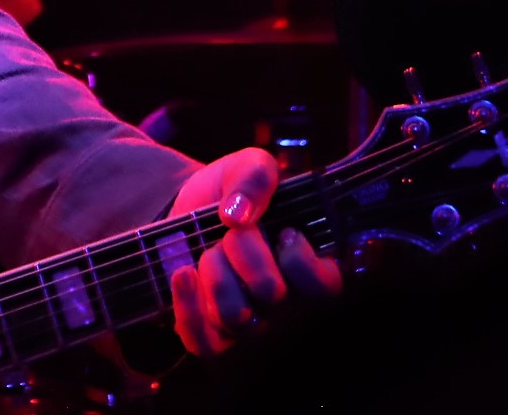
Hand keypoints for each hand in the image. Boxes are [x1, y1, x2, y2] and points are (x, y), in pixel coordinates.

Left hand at [165, 148, 341, 355]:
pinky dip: (189, 304)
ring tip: (208, 252)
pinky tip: (183, 273)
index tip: (284, 230)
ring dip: (215, 273)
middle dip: (243, 251)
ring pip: (236, 317)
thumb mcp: (247, 166)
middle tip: (232, 233)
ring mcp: (248, 323)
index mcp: (308, 265)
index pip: (324, 287)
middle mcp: (283, 303)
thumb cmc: (231, 193)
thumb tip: (239, 214)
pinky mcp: (211, 335)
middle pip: (271, 294)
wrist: (188, 211)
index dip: (300, 259)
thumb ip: (255, 176)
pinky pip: (202, 341)